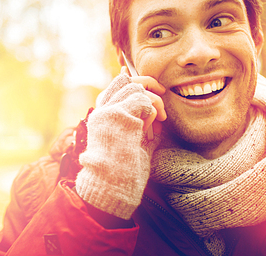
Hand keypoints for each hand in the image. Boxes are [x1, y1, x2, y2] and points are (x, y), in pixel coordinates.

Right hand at [75, 70, 165, 219]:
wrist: (113, 185)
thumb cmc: (126, 168)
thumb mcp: (136, 139)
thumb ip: (142, 121)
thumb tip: (154, 105)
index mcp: (103, 114)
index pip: (116, 85)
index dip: (134, 79)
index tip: (153, 85)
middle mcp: (102, 110)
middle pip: (126, 80)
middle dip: (148, 84)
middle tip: (162, 94)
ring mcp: (109, 111)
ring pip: (136, 88)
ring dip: (154, 101)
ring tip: (160, 119)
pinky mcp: (118, 115)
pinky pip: (142, 101)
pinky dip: (153, 111)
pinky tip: (154, 126)